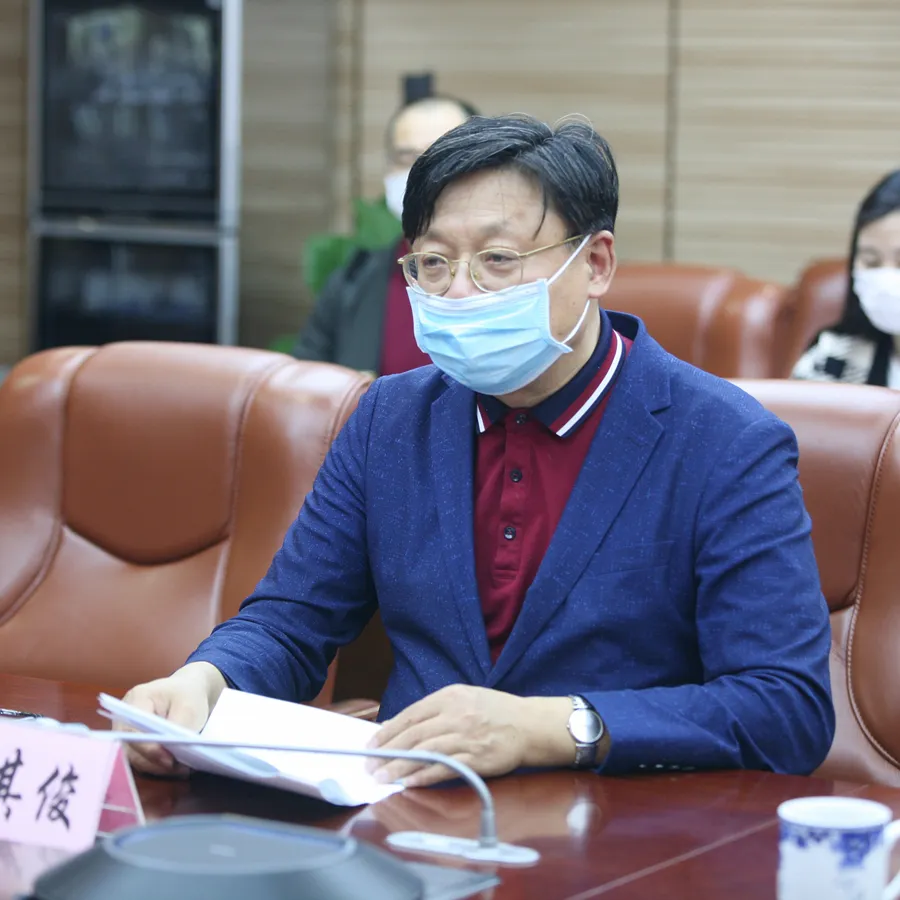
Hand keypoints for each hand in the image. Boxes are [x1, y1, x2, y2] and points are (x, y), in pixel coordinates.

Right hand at [116, 662, 225, 776]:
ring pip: (137, 758)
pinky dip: (160, 766)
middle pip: (131, 748)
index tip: (169, 758)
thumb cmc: (187, 694)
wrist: (188, 690)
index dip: (148, 747)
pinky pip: (144, 761)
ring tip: (182, 769)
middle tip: (178, 768)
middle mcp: (125, 719)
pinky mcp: (136, 745)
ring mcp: (128, 733)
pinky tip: (177, 768)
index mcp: (135, 700)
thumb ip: (178, 726)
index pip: (132, 729)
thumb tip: (170, 753)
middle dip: (154, 761)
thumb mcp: (188, 706)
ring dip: (158, 767)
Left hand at [366, 685, 574, 787]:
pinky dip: (425, 776)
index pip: (410, 715)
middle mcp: (456, 714)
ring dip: (400, 767)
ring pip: (425, 753)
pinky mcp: (477, 758)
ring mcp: (467, 737)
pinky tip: (409, 782)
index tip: (371, 746)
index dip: (388, 732)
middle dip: (388, 752)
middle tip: (369, 767)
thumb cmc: (495, 711)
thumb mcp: (463, 698)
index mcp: (450, 697)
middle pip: (414, 735)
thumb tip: (398, 724)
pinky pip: (445, 768)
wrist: (530, 725)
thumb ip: (433, 710)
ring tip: (382, 778)